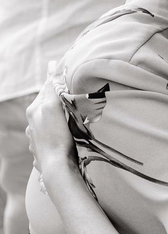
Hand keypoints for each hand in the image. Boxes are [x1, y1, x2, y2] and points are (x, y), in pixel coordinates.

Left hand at [26, 64, 77, 181]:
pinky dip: (56, 132)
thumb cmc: (56, 137)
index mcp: (34, 111)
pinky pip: (50, 137)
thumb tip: (52, 65)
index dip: (55, 80)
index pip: (46, 89)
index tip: (60, 67)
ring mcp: (36, 139)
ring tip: (67, 115)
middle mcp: (32, 124)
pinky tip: (62, 135)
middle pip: (46, 106)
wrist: (57, 168)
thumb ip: (52, 87)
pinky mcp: (43, 151)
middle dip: (56, 99)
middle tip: (68, 93)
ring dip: (56, 117)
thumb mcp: (53, 107)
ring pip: (48, 122)